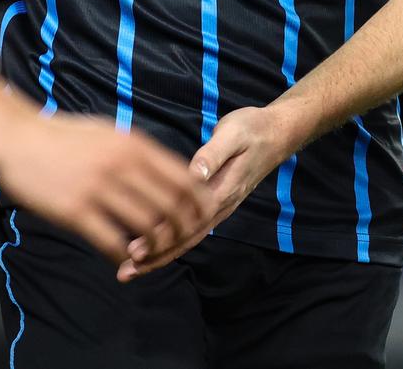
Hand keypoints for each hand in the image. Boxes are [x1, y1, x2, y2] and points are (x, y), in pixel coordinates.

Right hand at [0, 70, 212, 264]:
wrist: (15, 137)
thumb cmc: (61, 135)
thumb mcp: (107, 132)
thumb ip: (137, 151)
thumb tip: (167, 172)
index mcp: (133, 145)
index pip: (184, 180)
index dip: (198, 205)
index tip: (200, 220)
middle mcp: (121, 166)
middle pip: (171, 208)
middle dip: (181, 231)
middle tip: (177, 244)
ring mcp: (98, 189)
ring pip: (146, 228)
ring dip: (154, 247)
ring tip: (148, 255)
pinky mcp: (76, 211)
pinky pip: (112, 242)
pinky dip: (123, 257)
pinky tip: (122, 261)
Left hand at [117, 104, 298, 279]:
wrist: (276, 133)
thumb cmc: (251, 130)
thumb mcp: (232, 134)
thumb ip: (213, 155)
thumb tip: (194, 174)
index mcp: (221, 191)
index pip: (188, 224)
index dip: (161, 239)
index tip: (135, 251)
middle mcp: (220, 206)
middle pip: (186, 240)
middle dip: (156, 257)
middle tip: (126, 271)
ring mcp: (218, 207)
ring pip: (188, 239)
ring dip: (160, 255)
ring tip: (132, 269)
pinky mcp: (214, 202)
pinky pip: (191, 228)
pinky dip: (170, 242)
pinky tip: (151, 248)